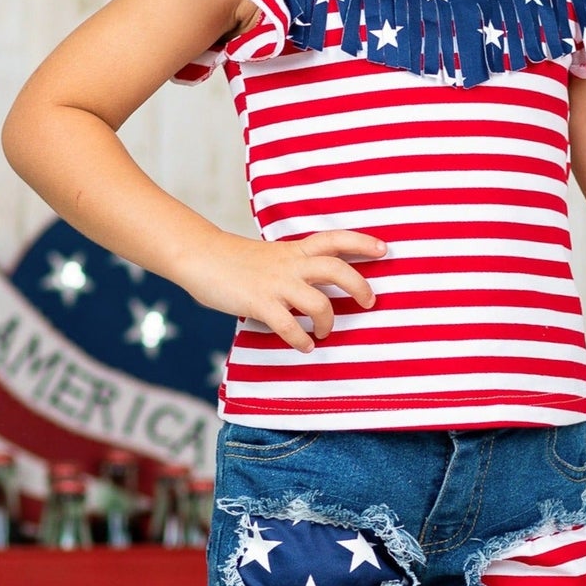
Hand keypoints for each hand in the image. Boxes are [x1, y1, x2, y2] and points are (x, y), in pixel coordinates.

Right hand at [179, 228, 386, 352]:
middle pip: (337, 270)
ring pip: (319, 302)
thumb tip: (313, 290)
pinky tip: (303, 346)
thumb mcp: (272, 257)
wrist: (201, 257)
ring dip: (328, 322)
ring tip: (323, 334)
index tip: (384, 249)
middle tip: (369, 302)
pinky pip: (289, 326)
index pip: (334, 239)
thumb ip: (294, 268)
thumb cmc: (236, 262)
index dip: (362, 243)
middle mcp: (290, 265)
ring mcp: (276, 284)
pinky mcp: (259, 303)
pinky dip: (301, 340)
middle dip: (360, 287)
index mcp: (294, 250)